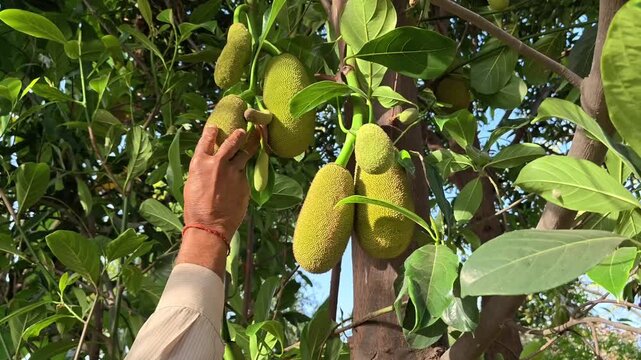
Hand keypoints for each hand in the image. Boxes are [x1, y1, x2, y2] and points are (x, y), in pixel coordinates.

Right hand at [183, 126, 259, 240]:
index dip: (211, 132)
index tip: (215, 127)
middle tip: (243, 131)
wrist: (211, 226)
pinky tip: (244, 177)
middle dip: (239, 134)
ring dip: (249, 148)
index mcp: (200, 163)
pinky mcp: (244, 182)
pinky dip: (244, 174)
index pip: (206, 140)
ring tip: (255, 142)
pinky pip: (246, 174)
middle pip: (232, 142)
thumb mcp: (192, 184)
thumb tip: (209, 165)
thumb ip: (203, 171)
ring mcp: (234, 172)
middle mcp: (218, 163)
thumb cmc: (196, 209)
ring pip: (245, 154)